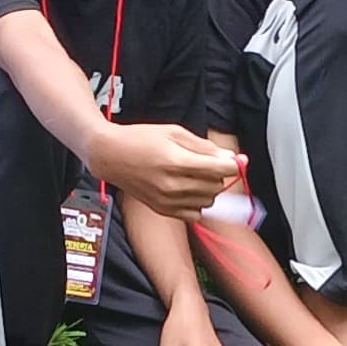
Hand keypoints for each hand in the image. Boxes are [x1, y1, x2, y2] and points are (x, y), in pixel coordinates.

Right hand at [90, 119, 249, 223]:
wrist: (110, 155)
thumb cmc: (141, 138)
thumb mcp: (174, 132)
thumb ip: (205, 146)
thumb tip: (232, 158)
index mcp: (176, 162)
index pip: (220, 170)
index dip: (233, 165)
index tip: (236, 160)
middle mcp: (172, 185)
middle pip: (216, 187)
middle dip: (219, 175)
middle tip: (207, 163)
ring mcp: (167, 201)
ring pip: (208, 201)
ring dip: (209, 189)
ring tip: (194, 175)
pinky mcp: (162, 210)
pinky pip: (195, 214)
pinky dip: (198, 203)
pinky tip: (188, 190)